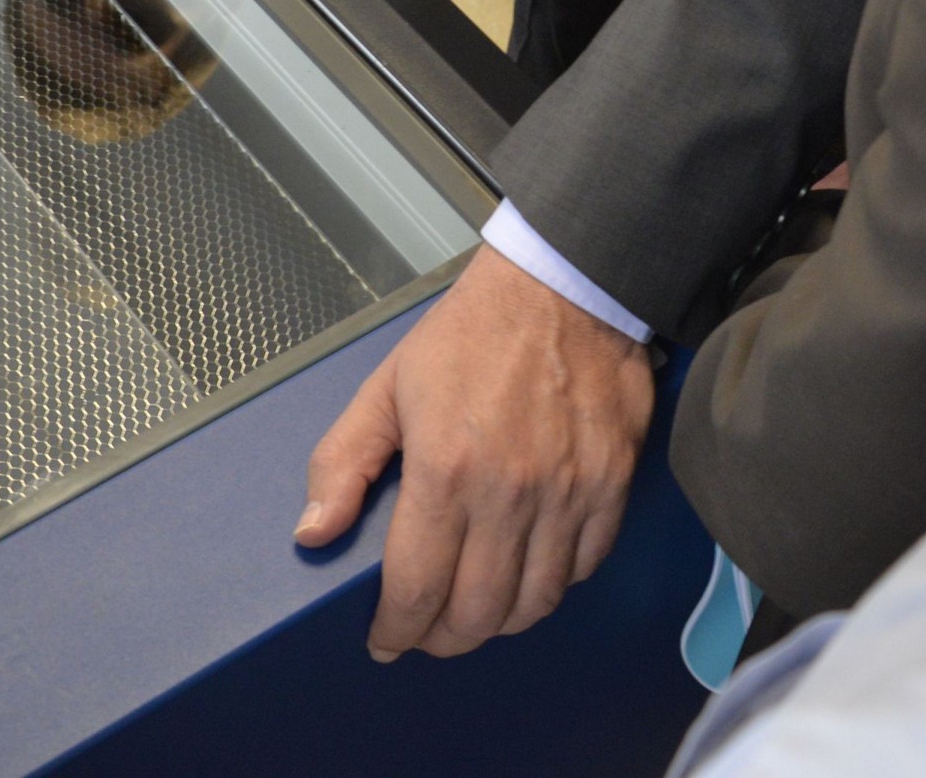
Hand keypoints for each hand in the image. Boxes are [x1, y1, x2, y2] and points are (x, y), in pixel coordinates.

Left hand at [295, 247, 654, 659]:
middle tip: (426, 632)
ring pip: (534, 603)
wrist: (564, 286)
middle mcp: (510, 493)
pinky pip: (583, 567)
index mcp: (446, 469)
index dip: (395, 630)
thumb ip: (343, 463)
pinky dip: (552, 586)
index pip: (416, 588)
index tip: (385, 639)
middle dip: (442, 639)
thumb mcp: (387, 387)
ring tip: (474, 612)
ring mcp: (568, 494)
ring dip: (498, 623)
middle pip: (477, 612)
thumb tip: (313, 533)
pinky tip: (526, 573)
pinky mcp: (612, 486)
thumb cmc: (472, 333)